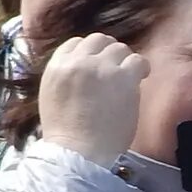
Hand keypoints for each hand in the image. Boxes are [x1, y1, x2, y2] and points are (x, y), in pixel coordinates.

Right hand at [40, 33, 146, 166]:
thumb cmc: (65, 133)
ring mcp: (102, 67)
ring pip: (119, 48)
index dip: (88, 52)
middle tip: (114, 67)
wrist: (80, 152)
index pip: (75, 43)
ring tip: (127, 76)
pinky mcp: (124, 77)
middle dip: (107, 52)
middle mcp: (78, 62)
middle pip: (97, 40)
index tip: (95, 64)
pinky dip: (141, 68)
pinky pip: (137, 60)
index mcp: (56, 67)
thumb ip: (65, 77)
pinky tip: (141, 78)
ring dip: (124, 60)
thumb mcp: (51, 97)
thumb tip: (81, 68)